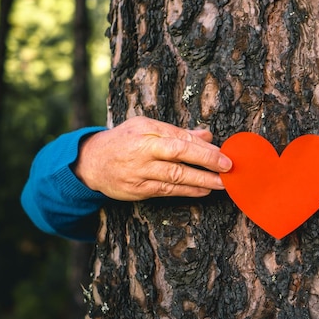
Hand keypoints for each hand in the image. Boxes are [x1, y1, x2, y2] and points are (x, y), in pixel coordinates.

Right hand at [73, 117, 231, 199]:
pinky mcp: (138, 190)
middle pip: (179, 155)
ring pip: (175, 177)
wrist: (91, 162)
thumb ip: (177, 132)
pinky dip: (188, 191)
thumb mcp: (147, 127)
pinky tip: (203, 191)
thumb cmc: (124, 140)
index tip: (223, 152)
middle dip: (206, 161)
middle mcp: (142, 151)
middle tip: (227, 167)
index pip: (179, 138)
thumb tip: (207, 134)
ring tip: (221, 183)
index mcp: (146, 131)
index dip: (203, 147)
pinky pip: (167, 191)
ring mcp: (139, 172)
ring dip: (201, 181)